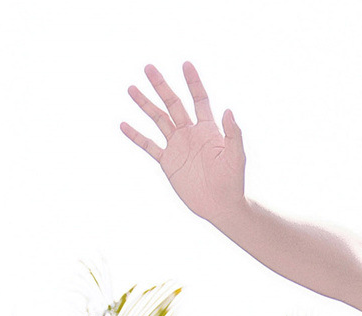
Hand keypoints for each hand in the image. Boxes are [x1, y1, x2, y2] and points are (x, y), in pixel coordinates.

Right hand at [122, 62, 246, 223]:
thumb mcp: (237, 158)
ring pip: (158, 119)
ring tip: (131, 89)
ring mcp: (178, 146)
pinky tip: (124, 125)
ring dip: (145, 104)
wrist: (221, 206)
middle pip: (173, 104)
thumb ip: (233, 134)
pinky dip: (136, 136)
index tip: (186, 64)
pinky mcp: (168, 162)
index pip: (199, 100)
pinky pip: (149, 145)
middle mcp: (191, 133)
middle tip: (149, 67)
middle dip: (162, 86)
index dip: (193, 82)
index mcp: (208, 130)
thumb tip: (229, 110)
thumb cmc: (234, 182)